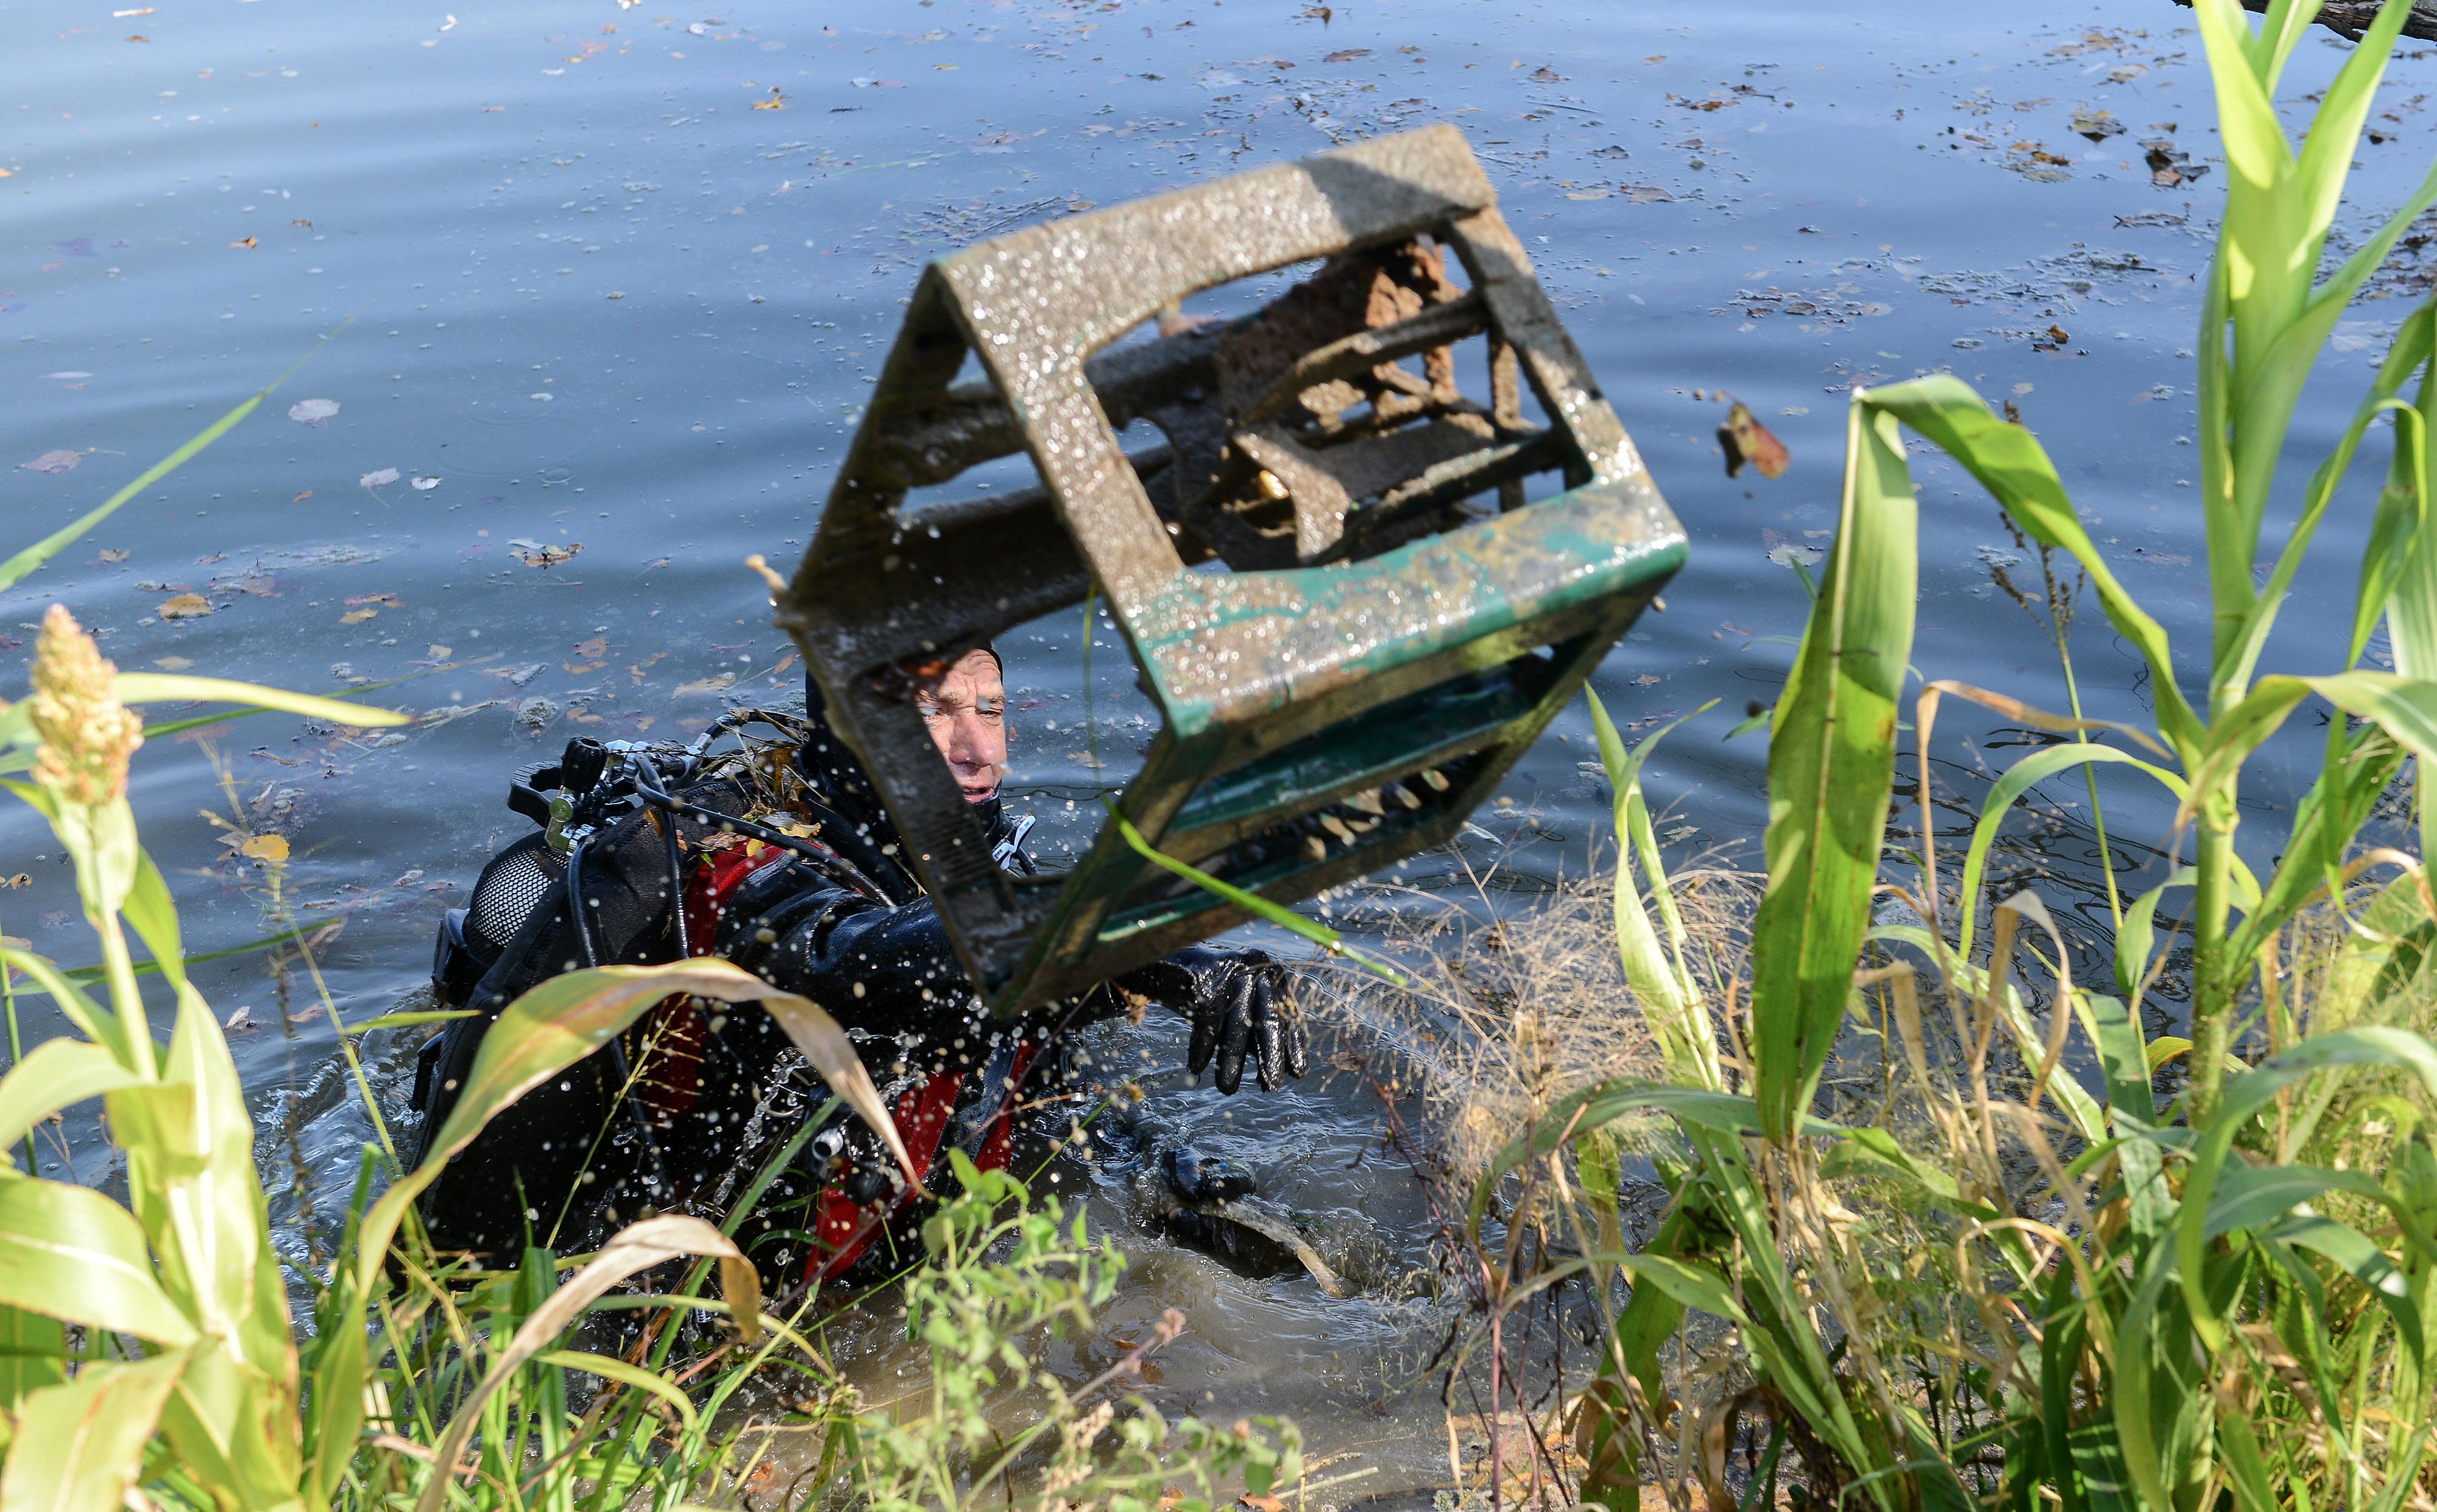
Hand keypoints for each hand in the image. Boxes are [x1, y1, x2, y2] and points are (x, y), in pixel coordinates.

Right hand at [1128, 946, 1307, 1094]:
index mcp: (1270, 974)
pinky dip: (1201, 1045)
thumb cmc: (1208, 988)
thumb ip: (1257, 1032)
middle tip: (1273, 1086)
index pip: (1287, 1014)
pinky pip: (1207, 1017)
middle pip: (1268, 1017)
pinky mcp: (1206, 975)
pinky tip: (1197, 1066)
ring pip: (1237, 1021)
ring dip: (1232, 1058)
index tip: (1299, 1072)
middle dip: (1270, 1055)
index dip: (1293, 1044)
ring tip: (1227, 1088)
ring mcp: (1232, 968)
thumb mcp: (1239, 1008)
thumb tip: (1277, 1070)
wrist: (1166, 960)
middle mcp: (1256, 967)